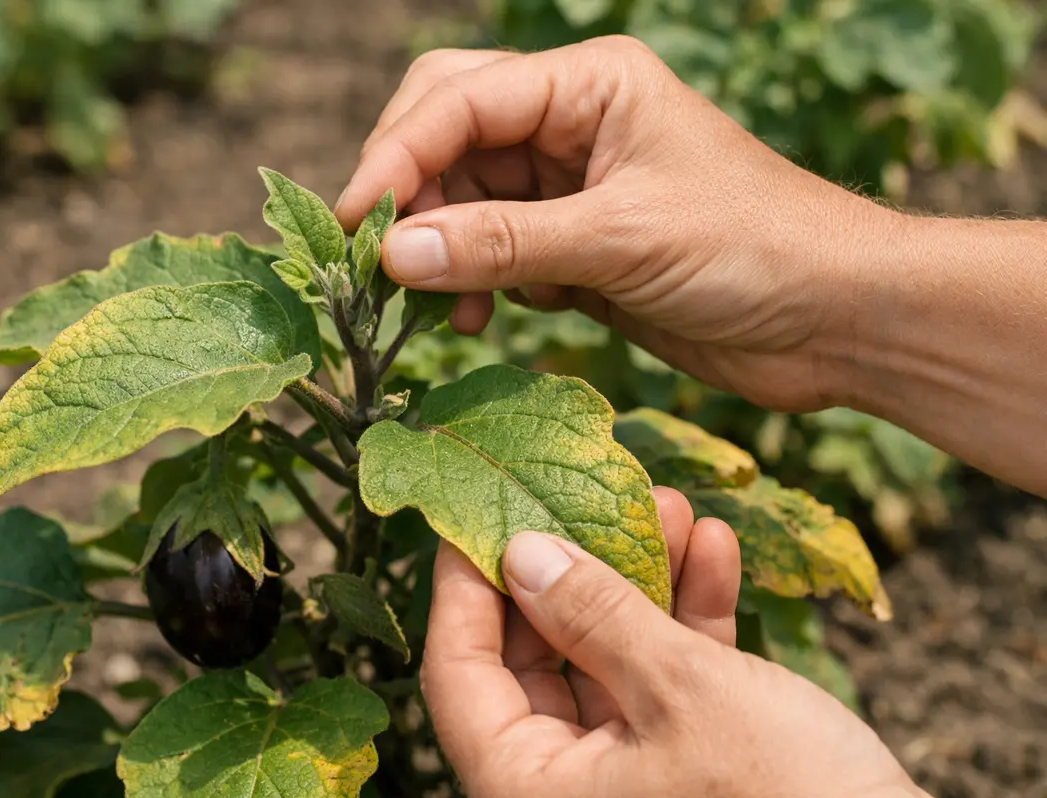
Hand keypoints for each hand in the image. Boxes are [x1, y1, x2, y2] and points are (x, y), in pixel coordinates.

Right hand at [336, 36, 900, 412]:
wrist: (835, 318)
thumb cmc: (755, 248)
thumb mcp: (621, 239)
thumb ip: (502, 245)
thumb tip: (395, 255)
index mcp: (591, 83)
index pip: (458, 100)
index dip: (396, 159)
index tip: (356, 228)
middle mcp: (572, 123)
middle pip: (447, 133)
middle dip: (409, 192)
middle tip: (379, 260)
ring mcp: (571, 187)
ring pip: (464, 200)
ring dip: (439, 250)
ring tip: (432, 309)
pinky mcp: (576, 247)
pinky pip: (493, 252)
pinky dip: (474, 284)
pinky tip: (479, 320)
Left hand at [420, 487, 924, 797]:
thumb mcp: (684, 692)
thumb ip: (596, 617)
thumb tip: (522, 552)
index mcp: (532, 790)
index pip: (459, 673)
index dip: (463, 584)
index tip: (477, 508)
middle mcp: (567, 789)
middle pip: (534, 656)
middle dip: (576, 566)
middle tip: (596, 493)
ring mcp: (628, 777)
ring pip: (607, 658)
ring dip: (641, 579)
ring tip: (670, 502)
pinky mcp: (687, 765)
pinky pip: (665, 681)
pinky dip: (686, 619)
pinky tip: (715, 550)